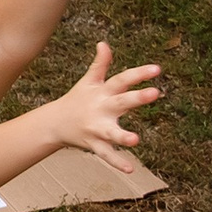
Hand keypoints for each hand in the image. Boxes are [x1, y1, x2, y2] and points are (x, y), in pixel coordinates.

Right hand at [48, 42, 161, 172]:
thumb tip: (103, 42)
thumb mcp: (88, 82)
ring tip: (135, 140)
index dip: (139, 74)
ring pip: (111, 132)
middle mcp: (101, 109)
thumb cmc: (77, 100)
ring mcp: (96, 128)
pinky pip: (106, 154)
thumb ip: (99, 63)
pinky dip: (117, 162)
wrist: (53, 124)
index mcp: (102, 92)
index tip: (157, 69)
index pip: (122, 80)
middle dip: (137, 98)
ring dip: (122, 136)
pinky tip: (130, 169)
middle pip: (121, 102)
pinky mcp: (94, 144)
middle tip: (156, 93)